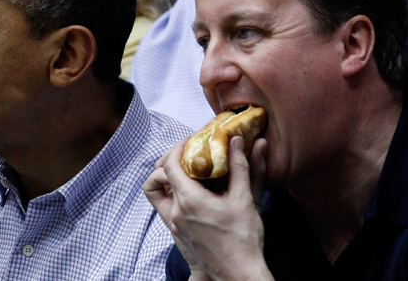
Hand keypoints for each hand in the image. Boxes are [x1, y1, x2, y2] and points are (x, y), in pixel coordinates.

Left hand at [144, 136, 272, 279]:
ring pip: (162, 192)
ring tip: (193, 172)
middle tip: (191, 153)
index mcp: (189, 200)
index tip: (192, 141)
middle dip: (173, 160)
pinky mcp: (178, 233)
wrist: (237, 275)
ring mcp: (174, 224)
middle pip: (161, 175)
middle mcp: (176, 212)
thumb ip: (242, 166)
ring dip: (173, 178)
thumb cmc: (244, 239)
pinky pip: (170, 206)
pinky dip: (178, 194)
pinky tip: (199, 192)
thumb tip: (237, 140)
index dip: (178, 148)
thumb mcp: (246, 199)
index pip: (169, 164)